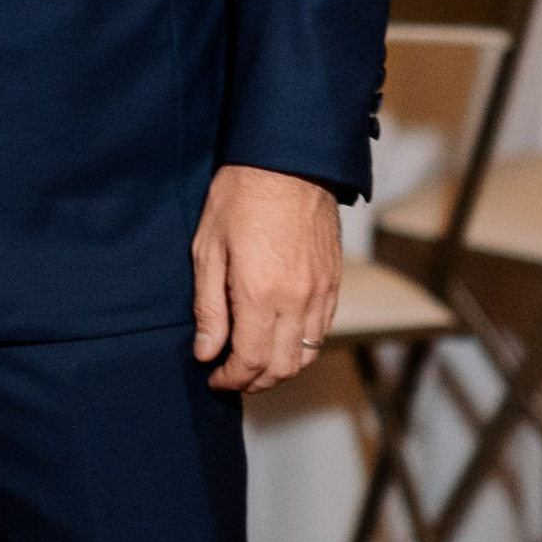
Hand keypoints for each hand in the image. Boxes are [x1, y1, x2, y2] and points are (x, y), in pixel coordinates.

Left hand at [191, 164, 341, 393]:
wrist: (289, 160)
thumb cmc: (240, 196)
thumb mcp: (209, 249)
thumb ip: (209, 307)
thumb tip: (207, 352)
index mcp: (262, 295)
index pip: (250, 362)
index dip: (230, 379)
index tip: (214, 377)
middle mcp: (297, 300)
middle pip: (282, 368)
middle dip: (254, 381)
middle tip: (231, 375)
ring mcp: (321, 292)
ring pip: (306, 355)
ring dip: (280, 368)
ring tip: (254, 361)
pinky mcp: (334, 280)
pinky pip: (322, 330)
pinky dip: (301, 345)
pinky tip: (279, 336)